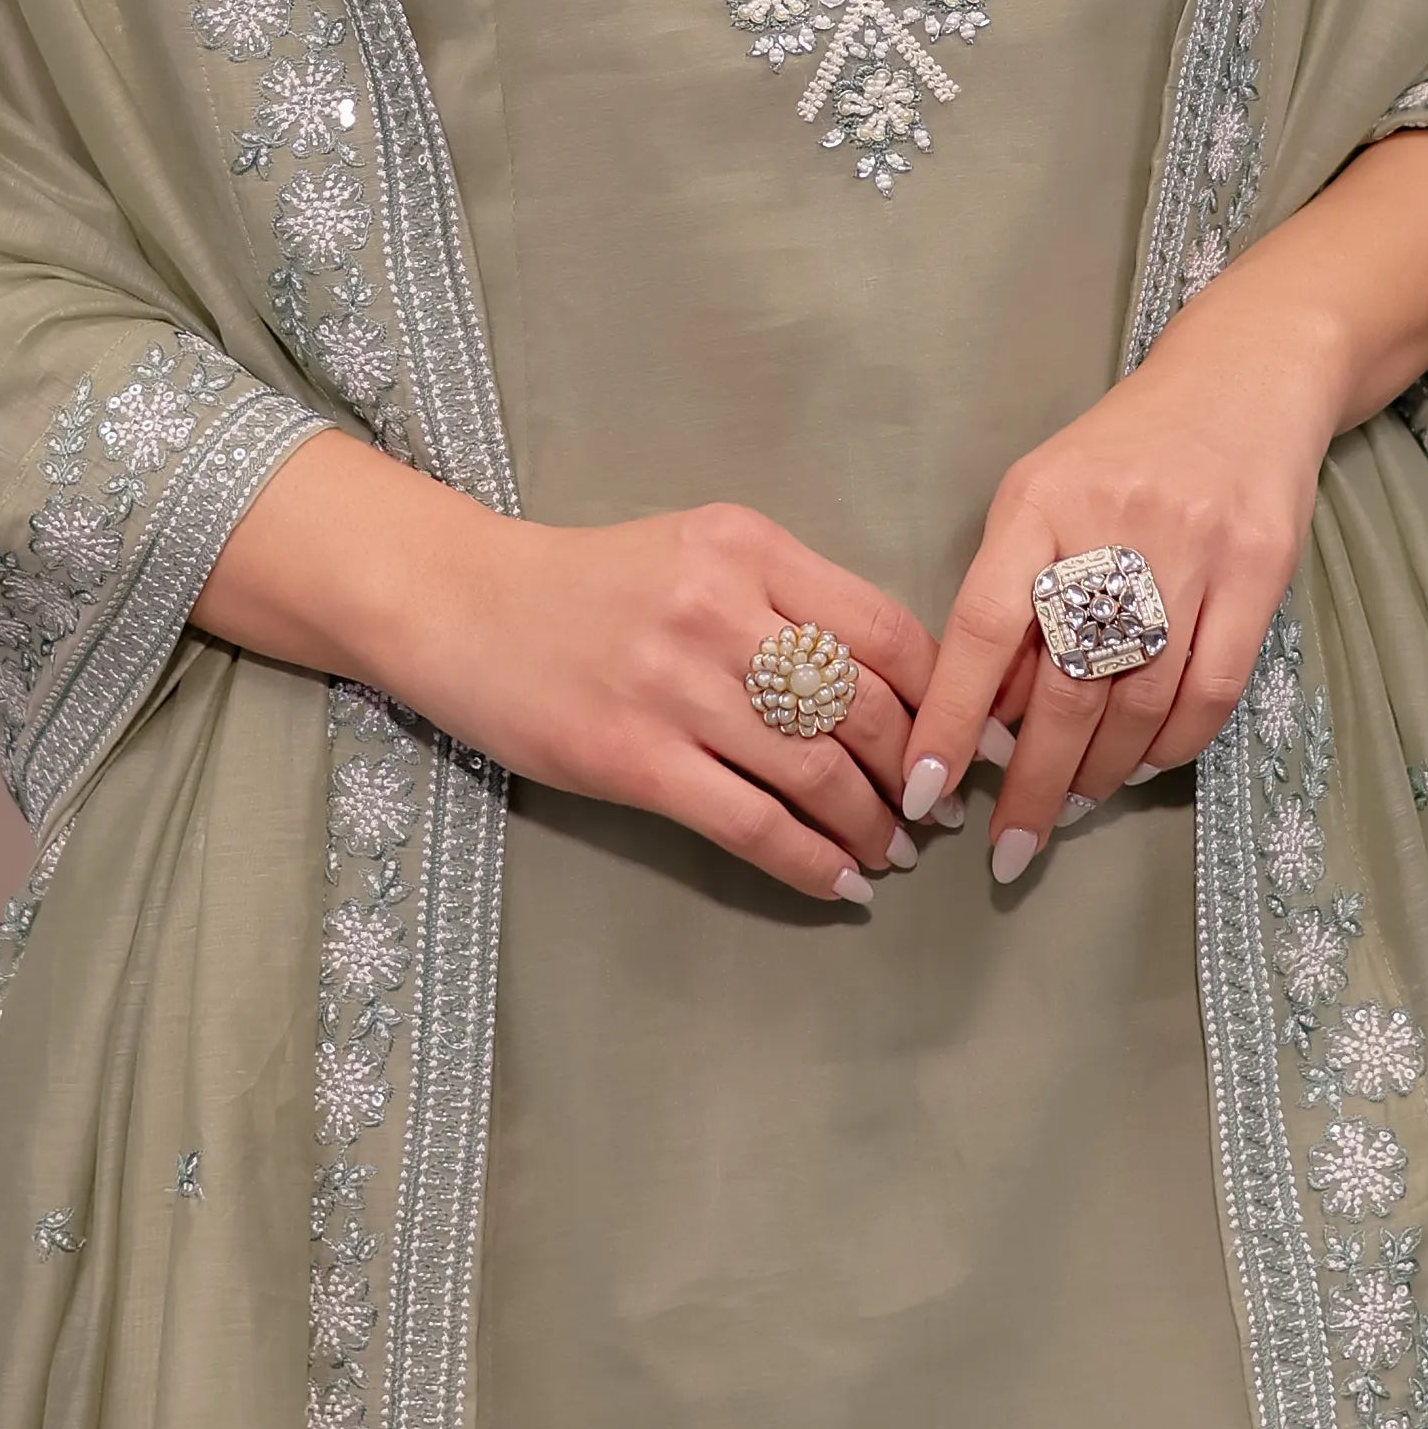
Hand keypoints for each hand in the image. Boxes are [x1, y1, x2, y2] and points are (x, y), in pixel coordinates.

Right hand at [200, 441, 930, 908]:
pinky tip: (841, 882)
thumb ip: (787, 599)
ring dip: (873, 826)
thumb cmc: (590, 584)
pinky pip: (751, 824)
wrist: (460, 604)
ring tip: (893, 852)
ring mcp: (674, 687)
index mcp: (747, 546)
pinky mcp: (632, 759)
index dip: (945, 697)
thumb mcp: (697, 552)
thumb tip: (895, 685)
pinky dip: (810, 862)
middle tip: (937, 811)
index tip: (968, 740)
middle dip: (916, 772)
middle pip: (864, 706)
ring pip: (817, 772)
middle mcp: (720, 608)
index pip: (885, 629)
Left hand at [901, 310, 1338, 885]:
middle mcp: (1115, 526)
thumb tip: (990, 718)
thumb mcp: (1042, 497)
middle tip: (1008, 845)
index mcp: (1038, 503)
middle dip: (1032, 782)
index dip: (950, 717)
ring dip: (1101, 773)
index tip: (923, 788)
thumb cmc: (1120, 452)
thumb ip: (1014, 595)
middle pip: (1067, 687)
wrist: (1243, 381)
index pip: (983, 629)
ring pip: (1140, 701)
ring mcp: (1195, 551)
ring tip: (1073, 807)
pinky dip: (1172, 745)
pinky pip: (1212, 691)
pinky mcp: (1261, 572)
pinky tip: (1142, 767)